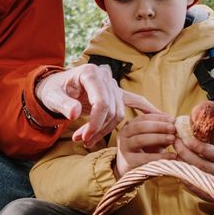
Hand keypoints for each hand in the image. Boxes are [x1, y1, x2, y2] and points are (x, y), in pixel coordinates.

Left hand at [36, 64, 158, 147]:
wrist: (55, 86)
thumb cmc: (52, 90)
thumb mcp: (52, 97)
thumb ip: (63, 105)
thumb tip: (74, 115)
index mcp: (90, 73)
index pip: (101, 102)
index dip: (95, 123)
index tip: (84, 138)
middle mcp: (105, 76)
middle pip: (112, 110)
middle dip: (98, 129)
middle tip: (81, 141)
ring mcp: (112, 84)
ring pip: (119, 113)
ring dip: (105, 130)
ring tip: (86, 140)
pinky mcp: (116, 92)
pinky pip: (136, 101)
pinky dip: (147, 109)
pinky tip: (161, 117)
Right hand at [114, 113, 176, 178]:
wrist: (131, 171)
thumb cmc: (144, 151)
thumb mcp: (150, 137)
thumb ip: (158, 128)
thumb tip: (173, 120)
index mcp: (129, 126)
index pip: (144, 117)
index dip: (159, 117)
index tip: (173, 119)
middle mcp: (123, 134)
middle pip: (140, 126)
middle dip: (158, 126)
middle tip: (173, 128)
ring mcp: (124, 148)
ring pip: (140, 139)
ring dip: (158, 138)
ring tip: (172, 139)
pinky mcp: (128, 161)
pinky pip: (145, 157)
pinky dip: (160, 156)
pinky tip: (172, 155)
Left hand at [174, 137, 213, 203]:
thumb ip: (212, 141)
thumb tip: (191, 125)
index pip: (209, 151)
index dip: (195, 144)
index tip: (183, 137)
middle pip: (199, 163)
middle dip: (184, 152)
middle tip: (175, 142)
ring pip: (194, 174)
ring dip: (181, 163)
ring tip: (174, 153)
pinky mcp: (209, 195)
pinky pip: (192, 186)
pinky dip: (183, 176)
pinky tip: (177, 167)